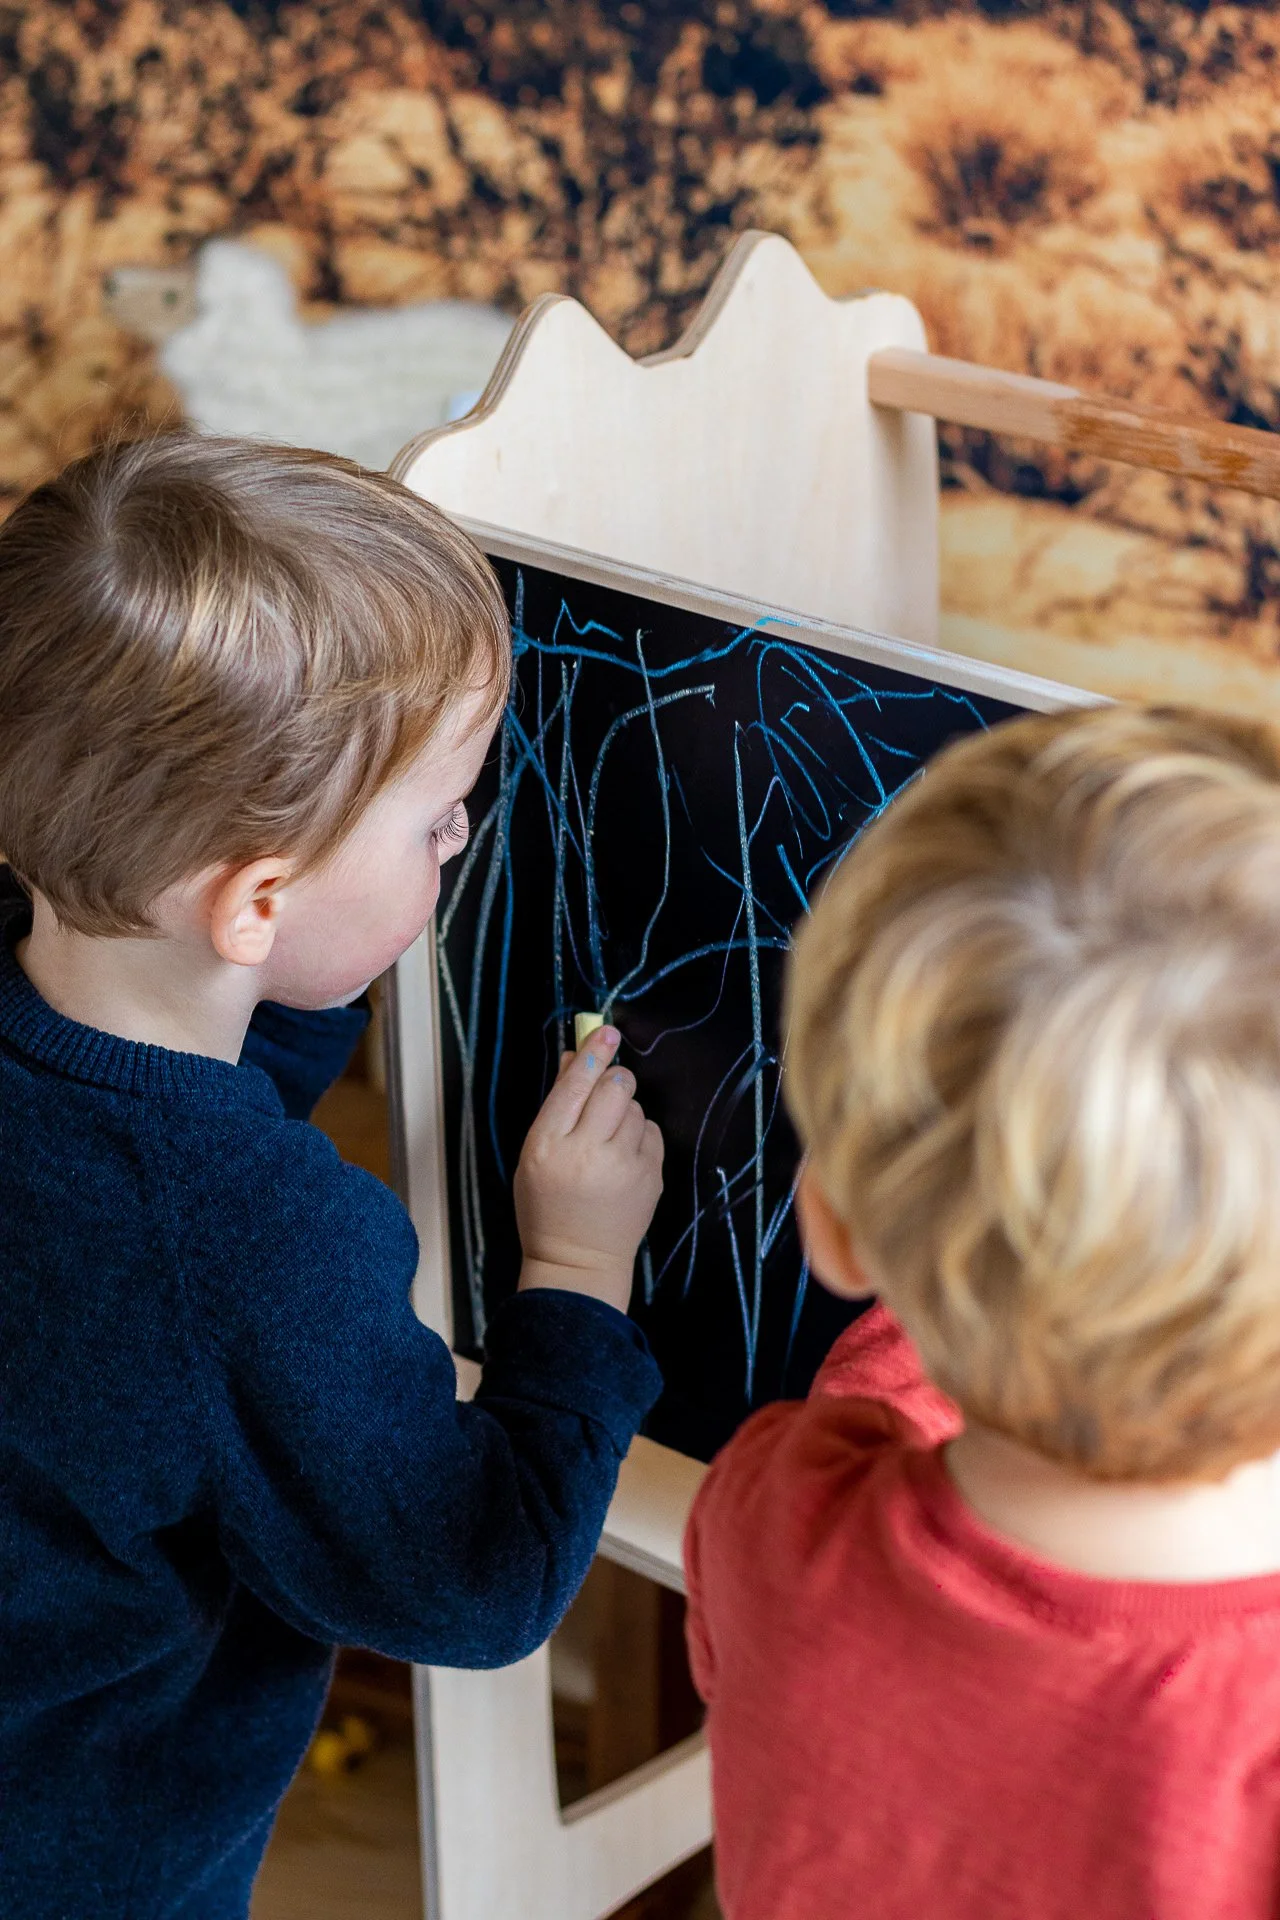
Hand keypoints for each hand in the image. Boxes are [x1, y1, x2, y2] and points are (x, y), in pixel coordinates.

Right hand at [515, 1026, 663, 1313]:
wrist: (578, 1261)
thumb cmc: (547, 1204)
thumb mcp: (535, 1154)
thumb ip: (556, 1106)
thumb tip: (577, 1057)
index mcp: (548, 1145)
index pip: (575, 1085)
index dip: (593, 1053)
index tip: (605, 1032)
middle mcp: (586, 1153)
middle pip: (615, 1087)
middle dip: (613, 1080)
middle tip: (605, 1095)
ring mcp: (623, 1167)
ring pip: (636, 1108)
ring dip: (624, 1113)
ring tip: (607, 1141)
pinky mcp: (650, 1178)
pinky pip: (651, 1132)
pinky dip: (639, 1135)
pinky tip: (623, 1157)